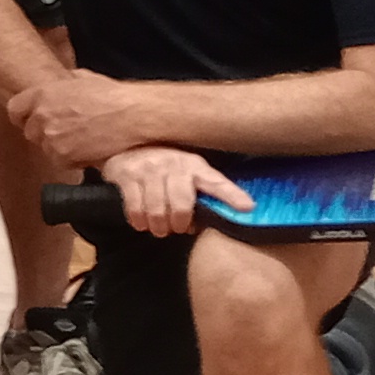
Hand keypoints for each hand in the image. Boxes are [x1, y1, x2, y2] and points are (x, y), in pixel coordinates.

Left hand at [6, 65, 148, 166]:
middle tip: (67, 132)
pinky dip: (73, 160)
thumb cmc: (113, 95)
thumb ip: (64, 84)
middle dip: (45, 133)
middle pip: (30, 132)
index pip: (14, 109)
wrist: (132, 114)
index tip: (32, 120)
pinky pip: (61, 163)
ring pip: (46, 149)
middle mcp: (41, 115)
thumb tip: (62, 85)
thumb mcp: (82, 78)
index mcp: (42, 93)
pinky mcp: (64, 157)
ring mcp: (51, 138)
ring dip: (59, 148)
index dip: (24, 117)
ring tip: (83, 140)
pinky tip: (89, 150)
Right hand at [102, 143, 250, 235]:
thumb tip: (200, 225)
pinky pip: (135, 208)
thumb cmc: (163, 168)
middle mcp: (174, 164)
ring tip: (159, 229)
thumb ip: (198, 197)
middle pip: (182, 203)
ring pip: (157, 209)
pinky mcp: (127, 174)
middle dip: (179, 223)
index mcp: (195, 166)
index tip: (247, 207)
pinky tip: (142, 222)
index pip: (217, 183)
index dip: (232, 196)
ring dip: (158, 226)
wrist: (126, 145)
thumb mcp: (186, 176)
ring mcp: (149, 167)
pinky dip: (139, 221)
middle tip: (177, 228)